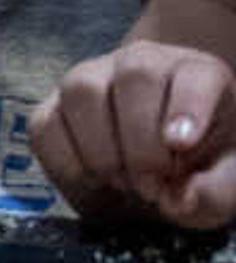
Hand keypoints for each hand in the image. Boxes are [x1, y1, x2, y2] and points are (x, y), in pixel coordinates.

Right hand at [30, 41, 235, 229]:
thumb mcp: (224, 184)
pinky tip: (92, 178)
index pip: (193, 74)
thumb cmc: (197, 165)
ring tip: (123, 181)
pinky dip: (65, 160)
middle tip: (152, 184)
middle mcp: (142, 63)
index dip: (187, 106)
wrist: (157, 162)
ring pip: (82, 90)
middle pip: (133, 77)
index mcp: (197, 74)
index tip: (181, 144)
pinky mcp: (53, 104)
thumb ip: (214, 192)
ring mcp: (91, 77)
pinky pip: (44, 124)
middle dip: (141, 142)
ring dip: (101, 149)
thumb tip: (180, 199)